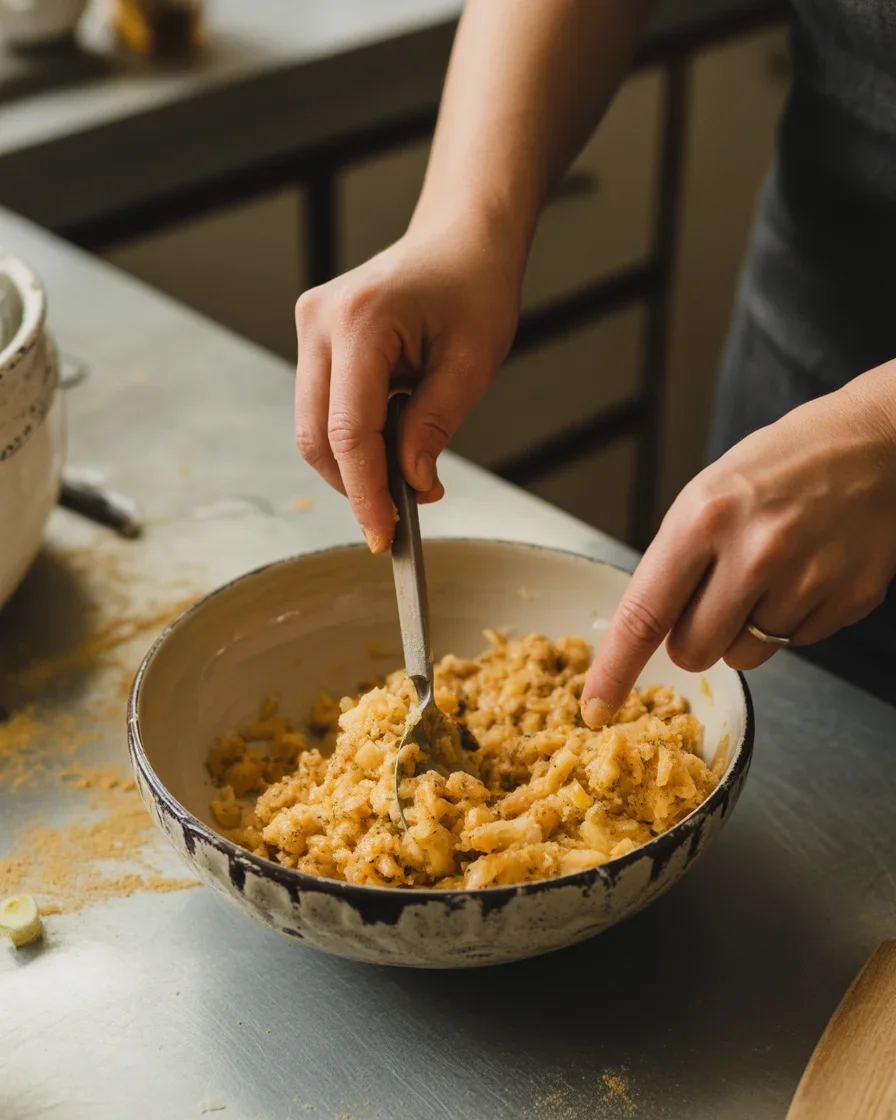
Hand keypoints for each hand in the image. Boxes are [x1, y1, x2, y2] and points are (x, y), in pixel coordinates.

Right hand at [294, 218, 519, 552]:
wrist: (460, 239)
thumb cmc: (474, 288)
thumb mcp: (471, 364)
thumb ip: (434, 427)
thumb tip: (410, 484)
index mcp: (361, 321)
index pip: (348, 431)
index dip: (364, 493)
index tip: (383, 536)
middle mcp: (321, 322)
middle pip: (316, 436)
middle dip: (356, 485)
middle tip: (401, 515)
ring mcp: (310, 327)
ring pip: (312, 427)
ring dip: (355, 463)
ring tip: (406, 468)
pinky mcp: (314, 338)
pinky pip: (321, 407)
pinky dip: (352, 438)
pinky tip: (392, 437)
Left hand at [581, 364, 895, 726]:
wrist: (879, 444)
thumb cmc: (784, 465)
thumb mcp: (709, 492)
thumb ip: (677, 561)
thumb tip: (649, 632)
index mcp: (705, 516)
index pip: (646, 613)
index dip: (615, 667)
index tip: (596, 703)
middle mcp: (755, 551)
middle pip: (692, 651)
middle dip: (692, 637)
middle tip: (714, 595)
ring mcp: (806, 578)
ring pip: (743, 657)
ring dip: (743, 631)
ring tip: (768, 575)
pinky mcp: (848, 599)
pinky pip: (795, 644)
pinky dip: (791, 620)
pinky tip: (806, 572)